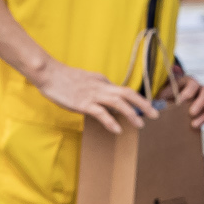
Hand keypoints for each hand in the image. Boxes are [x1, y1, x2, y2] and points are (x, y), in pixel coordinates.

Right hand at [31, 59, 157, 133]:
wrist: (48, 73)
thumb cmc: (64, 78)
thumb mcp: (85, 80)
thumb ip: (97, 87)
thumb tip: (107, 97)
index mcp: (102, 81)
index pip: (123, 91)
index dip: (137, 100)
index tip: (146, 109)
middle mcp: (101, 86)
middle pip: (127, 93)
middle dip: (143, 104)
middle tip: (155, 114)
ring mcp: (93, 94)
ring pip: (118, 102)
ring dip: (131, 113)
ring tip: (140, 125)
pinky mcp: (83, 103)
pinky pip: (100, 112)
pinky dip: (110, 121)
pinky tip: (117, 129)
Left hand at [167, 66, 203, 131]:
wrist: (175, 100)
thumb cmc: (168, 95)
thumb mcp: (164, 92)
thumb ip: (162, 94)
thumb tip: (157, 101)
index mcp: (189, 81)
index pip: (193, 83)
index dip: (188, 92)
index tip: (181, 101)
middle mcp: (201, 89)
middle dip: (200, 103)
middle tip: (191, 113)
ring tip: (193, 125)